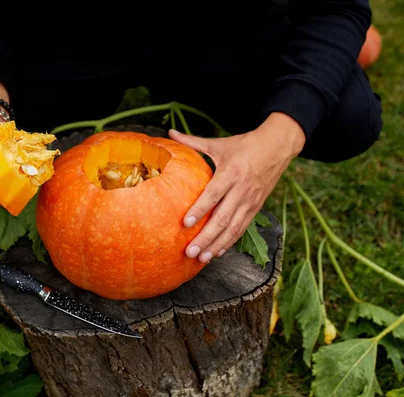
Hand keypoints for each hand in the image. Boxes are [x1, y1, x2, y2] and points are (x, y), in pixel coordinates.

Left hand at [168, 112, 305, 263]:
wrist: (278, 147)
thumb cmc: (245, 145)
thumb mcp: (219, 143)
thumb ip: (193, 142)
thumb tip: (170, 133)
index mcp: (231, 173)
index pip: (213, 194)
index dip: (200, 209)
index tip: (186, 223)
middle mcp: (241, 190)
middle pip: (222, 218)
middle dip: (206, 237)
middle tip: (190, 251)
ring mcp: (251, 201)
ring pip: (233, 228)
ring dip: (217, 245)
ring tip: (201, 258)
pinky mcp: (256, 208)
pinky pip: (242, 228)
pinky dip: (230, 241)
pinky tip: (218, 252)